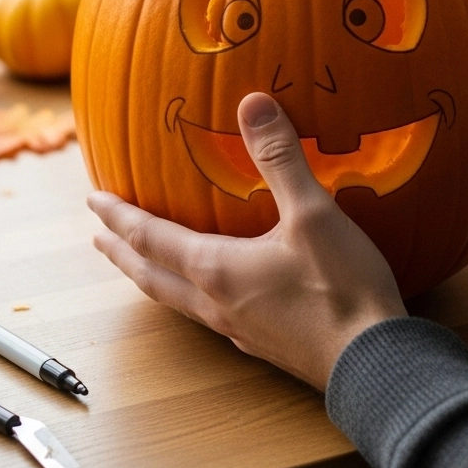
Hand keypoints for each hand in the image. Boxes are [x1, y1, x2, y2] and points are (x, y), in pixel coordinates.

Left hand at [88, 93, 405, 390]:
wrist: (374, 363)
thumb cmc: (343, 289)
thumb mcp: (314, 214)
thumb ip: (281, 159)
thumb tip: (252, 104)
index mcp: (217, 269)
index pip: (152, 238)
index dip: (120, 218)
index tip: (92, 202)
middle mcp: (216, 303)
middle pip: (152, 276)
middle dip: (124, 253)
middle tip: (98, 238)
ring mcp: (239, 329)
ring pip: (178, 300)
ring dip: (153, 277)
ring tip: (143, 265)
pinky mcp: (265, 344)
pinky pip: (209, 316)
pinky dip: (190, 296)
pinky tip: (211, 297)